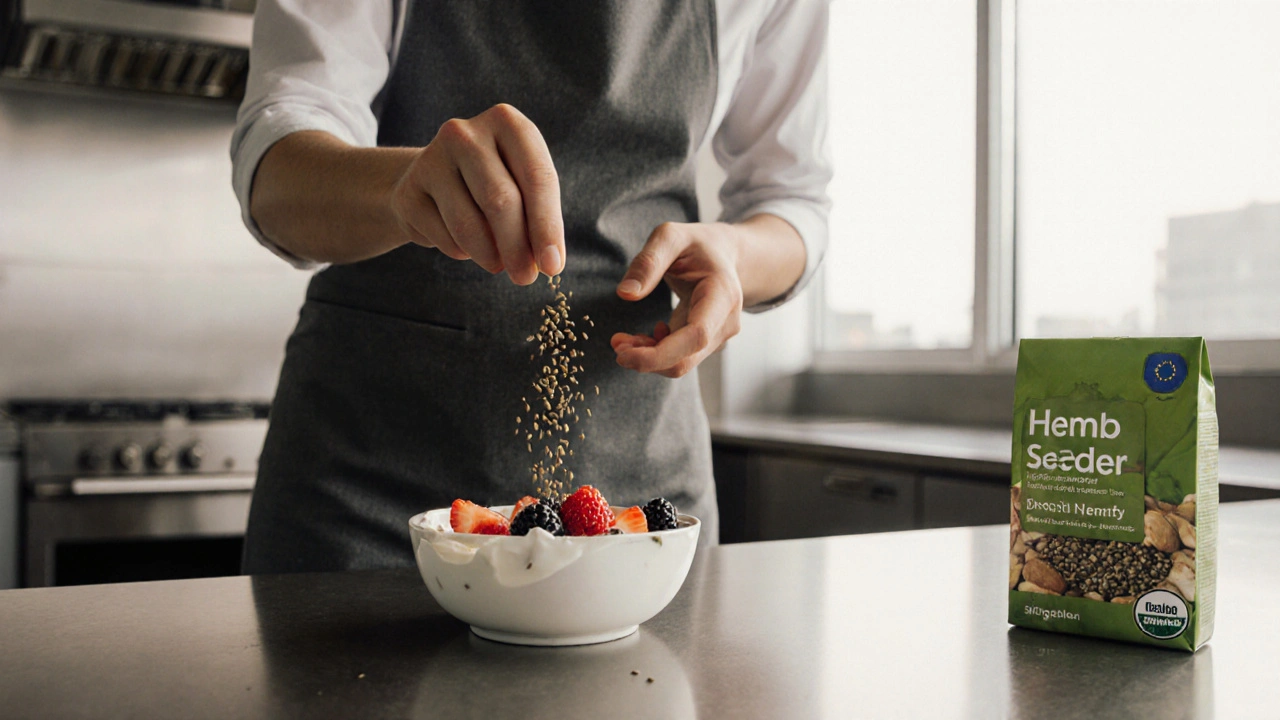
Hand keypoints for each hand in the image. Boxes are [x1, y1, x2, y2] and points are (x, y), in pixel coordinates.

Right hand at [390, 104, 564, 283]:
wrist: (432, 180)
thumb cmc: (494, 184)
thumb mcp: (523, 187)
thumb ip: (538, 219)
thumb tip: (548, 262)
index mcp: (506, 122)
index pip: (537, 177)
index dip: (548, 226)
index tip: (553, 265)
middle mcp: (465, 133)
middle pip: (501, 201)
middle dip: (518, 248)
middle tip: (525, 277)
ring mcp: (431, 159)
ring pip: (469, 225)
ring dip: (490, 256)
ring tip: (497, 263)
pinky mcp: (407, 191)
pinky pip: (444, 238)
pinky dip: (462, 252)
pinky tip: (464, 243)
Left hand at [611, 222, 745, 377]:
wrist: (723, 254)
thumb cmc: (698, 244)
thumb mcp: (671, 237)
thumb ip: (648, 262)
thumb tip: (626, 294)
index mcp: (722, 294)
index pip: (697, 336)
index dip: (660, 353)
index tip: (624, 354)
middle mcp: (726, 322)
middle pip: (686, 359)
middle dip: (646, 359)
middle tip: (616, 344)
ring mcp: (718, 336)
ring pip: (679, 363)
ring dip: (646, 357)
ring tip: (622, 339)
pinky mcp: (705, 343)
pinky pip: (678, 358)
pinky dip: (654, 354)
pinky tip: (641, 338)